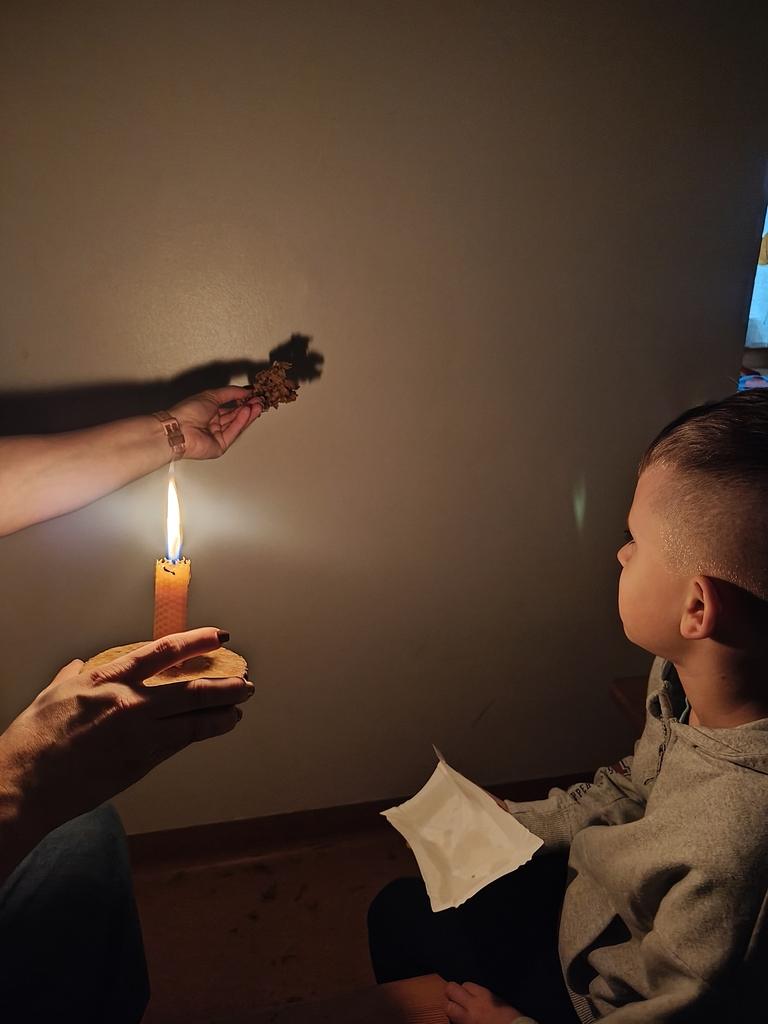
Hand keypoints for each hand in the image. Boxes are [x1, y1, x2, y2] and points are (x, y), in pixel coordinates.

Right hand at [0, 628, 252, 839]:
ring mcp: (139, 731)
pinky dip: (208, 729)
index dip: (196, 641)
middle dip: (223, 680)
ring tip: (243, 700)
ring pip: (194, 714)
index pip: (163, 652)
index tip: (218, 635)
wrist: (25, 783)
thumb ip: (73, 676)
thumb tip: (80, 665)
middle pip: (190, 686)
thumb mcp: (52, 694)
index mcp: (108, 678)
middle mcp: (130, 701)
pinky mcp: (143, 759)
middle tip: (245, 676)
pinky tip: (223, 724)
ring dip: (224, 706)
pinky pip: (184, 740)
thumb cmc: (33, 740)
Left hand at [170, 386, 264, 459]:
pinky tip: (248, 412)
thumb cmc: (187, 412)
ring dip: (247, 414)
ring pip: (236, 424)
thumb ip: (230, 393)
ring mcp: (216, 436)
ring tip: (257, 405)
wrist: (179, 429)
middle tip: (259, 400)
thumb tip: (244, 390)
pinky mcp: (220, 446)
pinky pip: (233, 432)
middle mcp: (212, 424)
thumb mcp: (211, 395)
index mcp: (207, 412)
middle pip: (234, 416)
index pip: (229, 406)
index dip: (241, 400)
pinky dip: (241, 422)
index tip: (252, 395)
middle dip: (247, 407)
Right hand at [445, 982, 522, 1023]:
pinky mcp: (492, 992)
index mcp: (469, 1018)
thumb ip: (462, 1021)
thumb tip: (454, 1016)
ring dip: (464, 991)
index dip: (449, 1009)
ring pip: (465, 983)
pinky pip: (478, 985)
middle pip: (452, 987)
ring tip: (468, 1000)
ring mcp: (484, 995)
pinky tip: (478, 999)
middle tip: (456, 1002)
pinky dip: (475, 990)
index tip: (453, 1013)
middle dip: (450, 993)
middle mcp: (474, 1004)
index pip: (449, 1006)